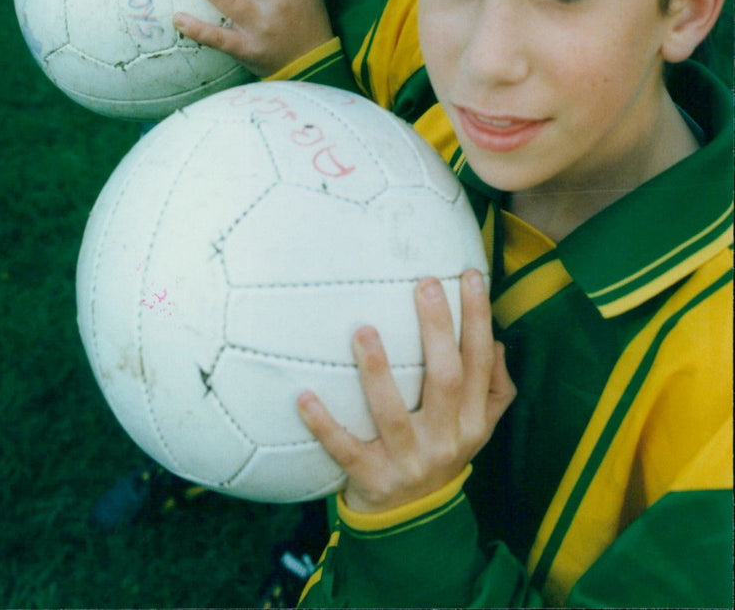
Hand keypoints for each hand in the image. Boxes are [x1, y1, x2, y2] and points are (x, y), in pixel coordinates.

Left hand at [297, 270, 514, 514]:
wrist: (414, 527)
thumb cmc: (443, 453)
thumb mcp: (479, 428)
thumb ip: (495, 389)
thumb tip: (498, 343)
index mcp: (473, 422)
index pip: (480, 362)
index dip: (478, 319)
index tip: (470, 275)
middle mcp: (446, 441)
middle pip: (446, 380)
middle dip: (437, 330)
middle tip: (424, 284)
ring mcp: (408, 462)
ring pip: (393, 414)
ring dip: (378, 372)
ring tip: (363, 330)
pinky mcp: (372, 479)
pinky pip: (345, 450)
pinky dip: (324, 425)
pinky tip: (304, 395)